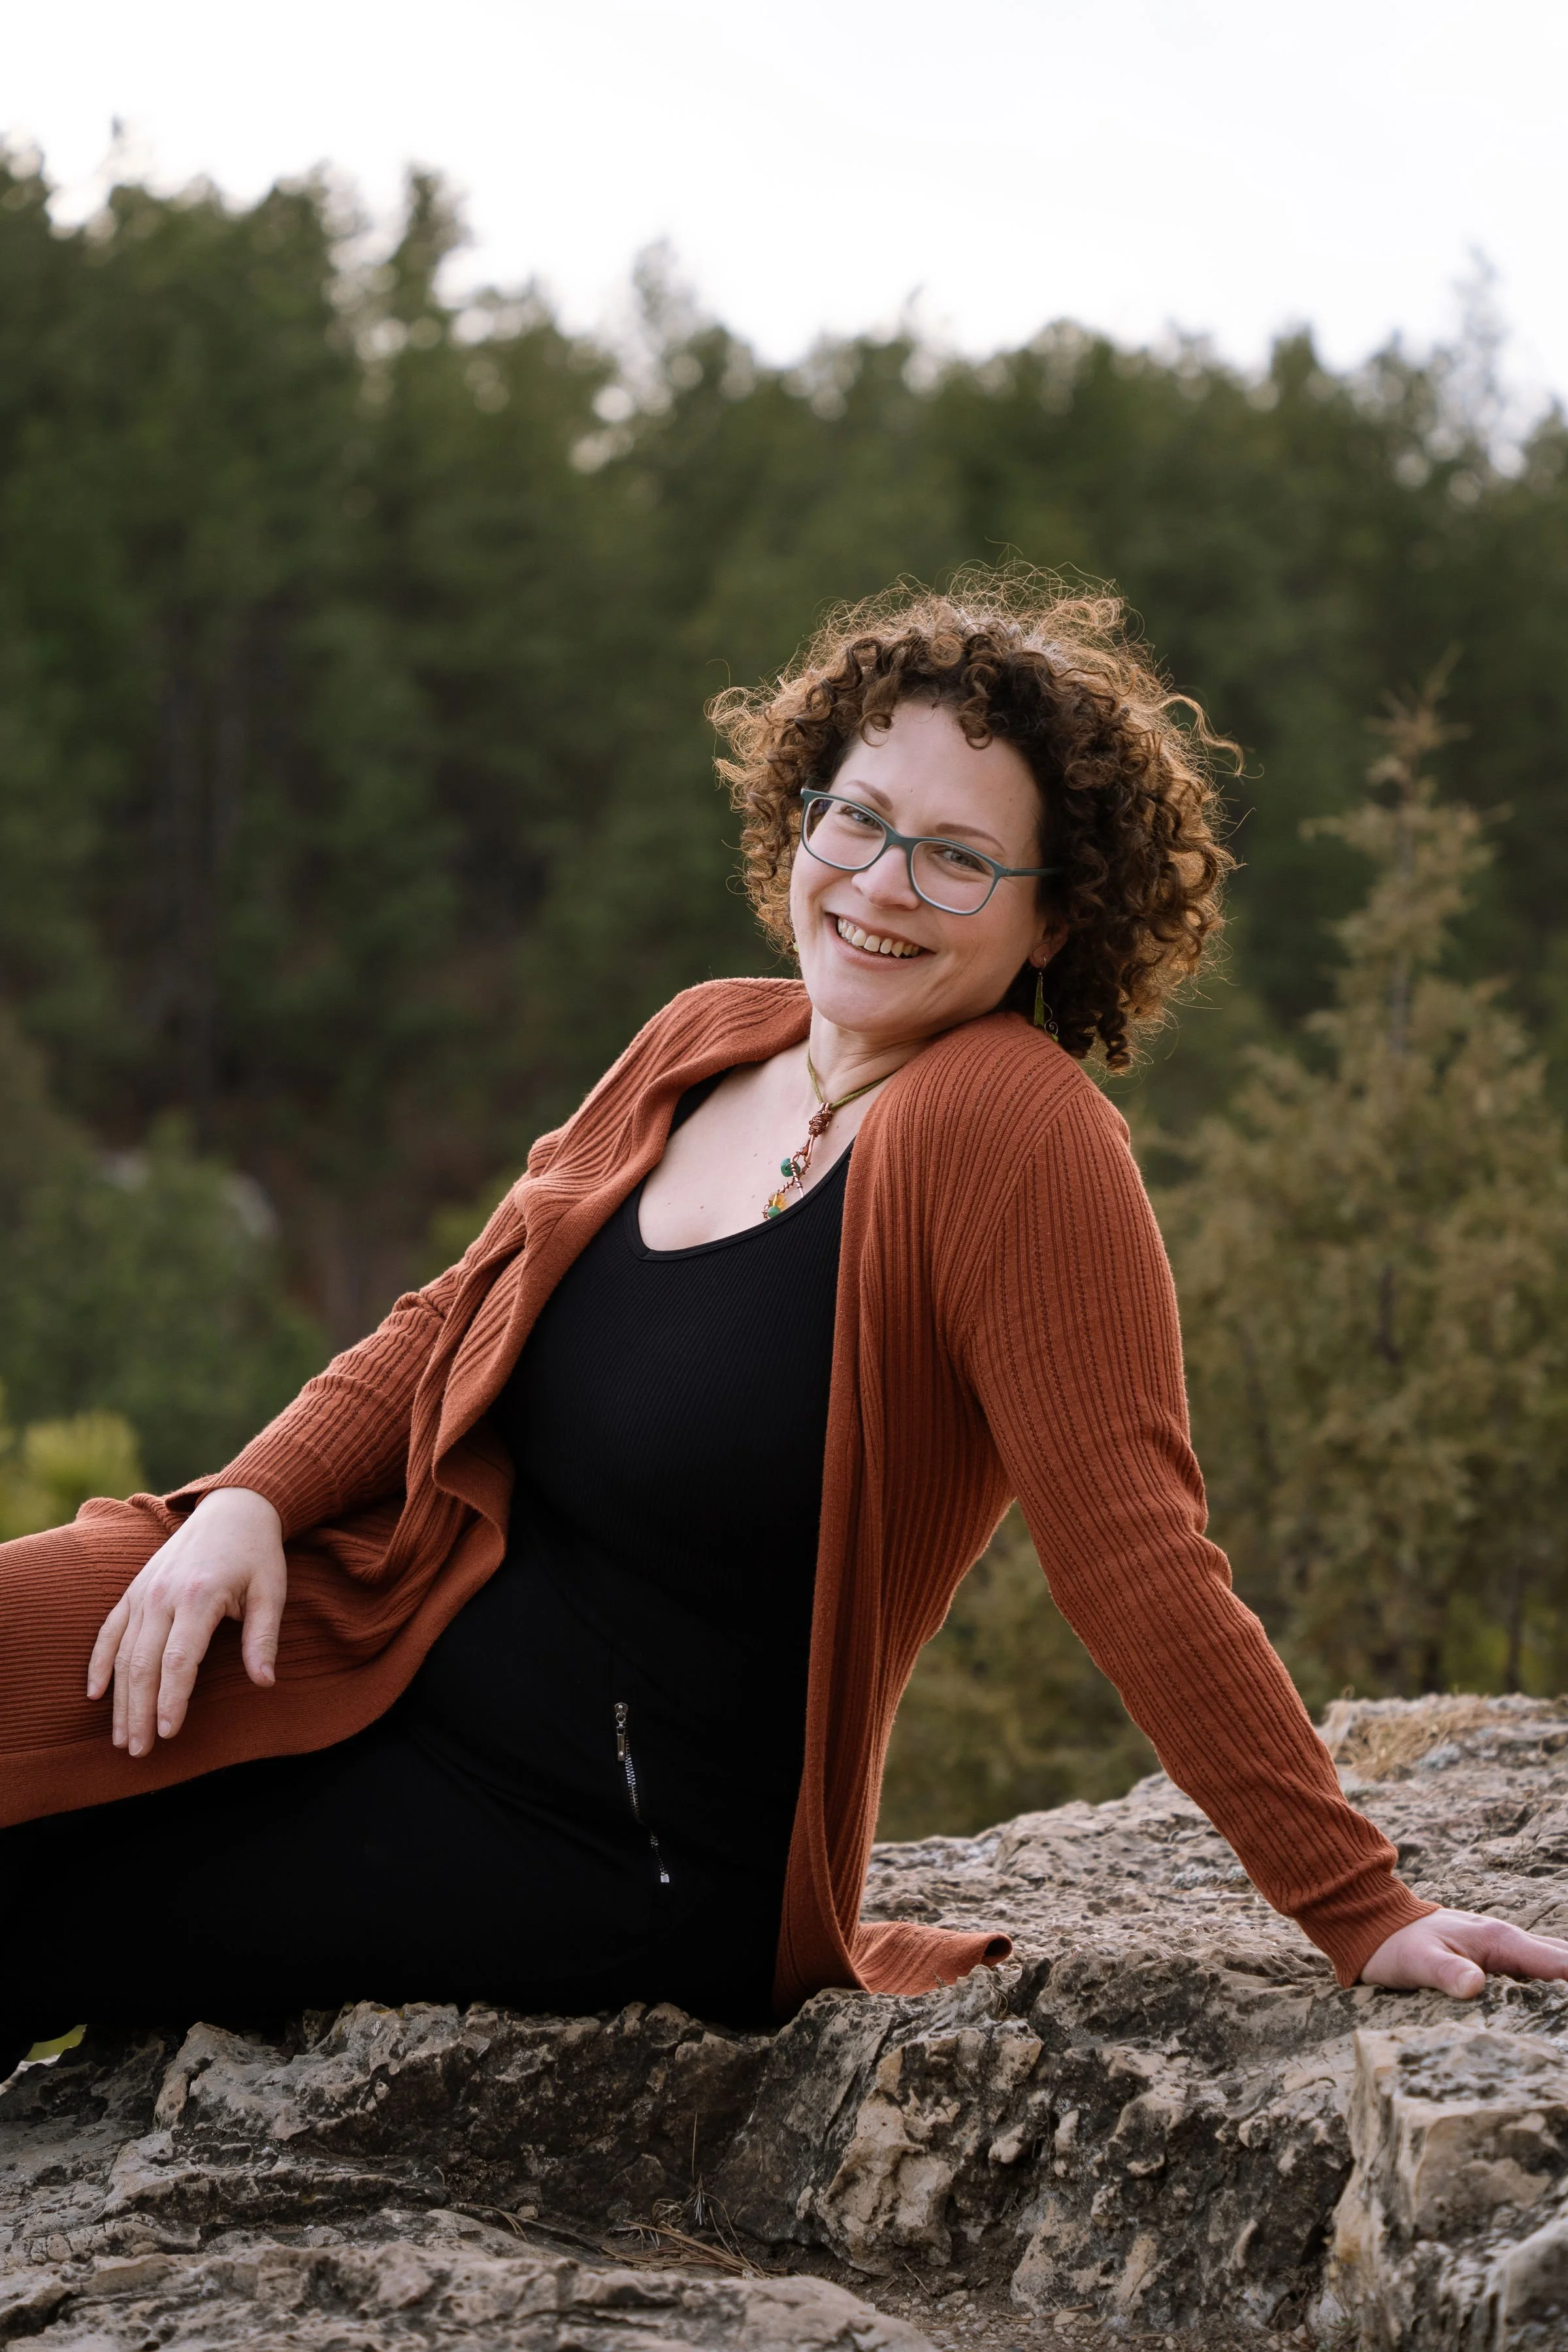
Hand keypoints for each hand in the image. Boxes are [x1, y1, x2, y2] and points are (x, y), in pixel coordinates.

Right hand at [86, 1488, 285, 1756]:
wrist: (233, 1508)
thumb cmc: (257, 1554)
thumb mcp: (271, 1592)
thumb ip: (264, 1639)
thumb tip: (265, 1683)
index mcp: (198, 1596)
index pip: (178, 1660)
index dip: (171, 1700)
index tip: (168, 1734)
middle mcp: (163, 1595)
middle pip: (143, 1664)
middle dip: (139, 1712)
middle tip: (139, 1751)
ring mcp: (144, 1592)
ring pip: (123, 1654)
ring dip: (119, 1698)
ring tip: (121, 1737)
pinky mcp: (134, 1589)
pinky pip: (110, 1630)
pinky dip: (100, 1662)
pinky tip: (95, 1694)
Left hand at [1361, 1907, 1567, 1997]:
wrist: (1375, 1925)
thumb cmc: (1397, 1944)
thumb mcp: (1418, 1961)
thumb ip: (1447, 1971)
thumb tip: (1475, 1985)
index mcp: (1500, 1940)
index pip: (1559, 1963)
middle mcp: (1510, 1943)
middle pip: (1565, 1962)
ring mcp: (1505, 1952)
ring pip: (1554, 1968)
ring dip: (1567, 1986)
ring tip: (1566, 2029)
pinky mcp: (1496, 1963)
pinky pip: (1537, 1975)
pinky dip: (1555, 1989)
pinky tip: (1554, 2014)